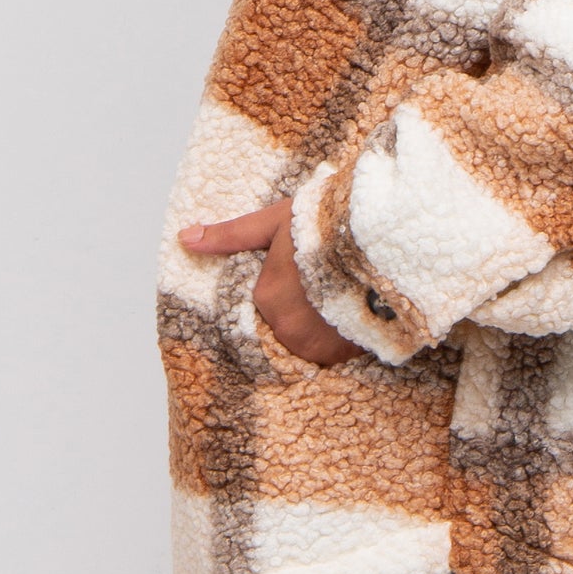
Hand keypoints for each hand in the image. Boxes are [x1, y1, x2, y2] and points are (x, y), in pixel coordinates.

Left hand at [179, 199, 363, 366]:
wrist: (388, 237)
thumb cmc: (329, 221)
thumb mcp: (277, 220)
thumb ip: (232, 235)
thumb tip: (184, 238)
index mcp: (269, 296)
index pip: (266, 297)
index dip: (286, 278)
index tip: (304, 266)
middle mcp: (290, 328)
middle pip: (285, 322)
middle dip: (301, 303)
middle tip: (324, 277)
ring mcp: (321, 345)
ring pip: (306, 340)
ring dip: (319, 323)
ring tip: (339, 293)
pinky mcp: (348, 353)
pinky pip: (332, 352)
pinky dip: (338, 335)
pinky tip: (353, 310)